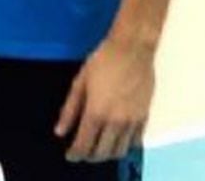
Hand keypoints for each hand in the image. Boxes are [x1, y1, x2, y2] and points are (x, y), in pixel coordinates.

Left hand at [54, 35, 153, 162]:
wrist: (132, 49)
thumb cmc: (103, 60)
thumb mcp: (80, 81)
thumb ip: (69, 109)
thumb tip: (60, 130)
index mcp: (96, 112)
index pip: (84, 144)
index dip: (75, 154)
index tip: (70, 155)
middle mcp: (115, 121)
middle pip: (102, 153)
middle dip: (90, 156)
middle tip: (82, 152)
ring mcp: (132, 121)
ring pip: (120, 151)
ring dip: (107, 154)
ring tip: (98, 148)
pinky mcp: (144, 117)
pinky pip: (135, 142)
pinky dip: (124, 146)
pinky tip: (116, 139)